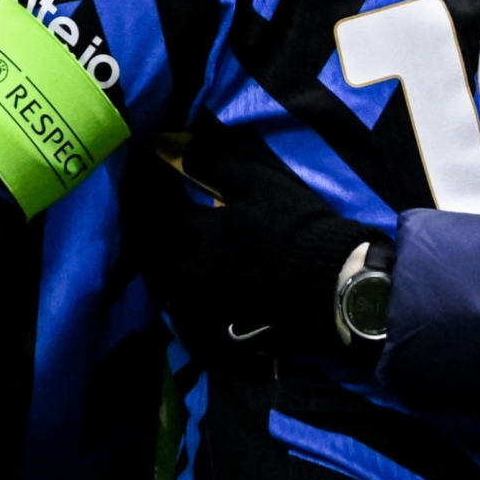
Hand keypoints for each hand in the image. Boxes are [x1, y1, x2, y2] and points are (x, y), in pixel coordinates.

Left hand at [144, 154, 380, 361]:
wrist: (332, 291)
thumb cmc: (295, 229)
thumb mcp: (256, 183)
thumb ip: (208, 161)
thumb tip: (167, 141)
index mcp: (188, 233)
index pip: (150, 208)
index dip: (147, 190)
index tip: (149, 174)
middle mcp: (180, 275)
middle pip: (150, 250)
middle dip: (151, 228)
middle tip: (160, 212)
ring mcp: (192, 312)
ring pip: (161, 284)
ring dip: (163, 263)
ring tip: (177, 250)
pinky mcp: (207, 338)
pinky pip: (180, 316)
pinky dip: (182, 297)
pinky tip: (196, 289)